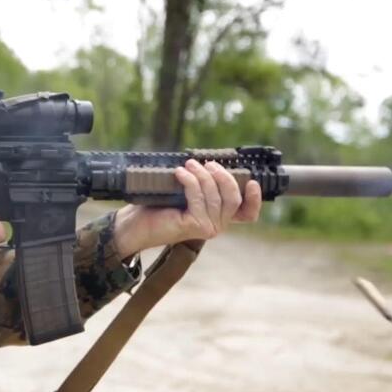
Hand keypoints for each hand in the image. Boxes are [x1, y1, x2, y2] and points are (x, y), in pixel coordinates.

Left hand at [113, 159, 262, 258]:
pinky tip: (179, 173)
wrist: (136, 224)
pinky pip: (198, 197)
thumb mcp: (185, 191)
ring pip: (215, 196)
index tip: (253, 181)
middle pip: (233, 198)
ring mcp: (207, 228)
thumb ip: (202, 184)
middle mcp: (217, 225)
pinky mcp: (195, 226)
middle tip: (206, 163)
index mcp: (218, 217)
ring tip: (188, 165)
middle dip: (222, 176)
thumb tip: (208, 163)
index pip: (247, 214)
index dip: (255, 199)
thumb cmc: (158, 206)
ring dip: (202, 175)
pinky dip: (190, 181)